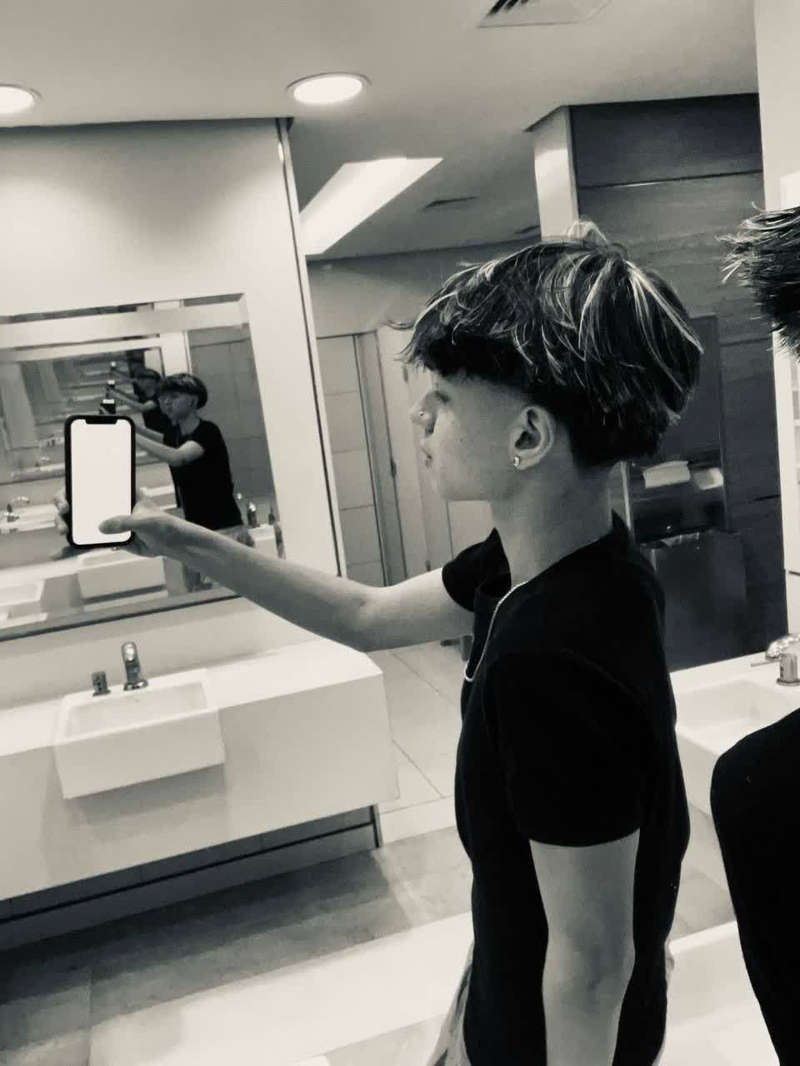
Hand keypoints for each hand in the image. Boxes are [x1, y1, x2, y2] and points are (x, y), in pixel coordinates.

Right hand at [52, 486, 179, 559]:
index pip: (91, 484)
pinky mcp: (108, 538)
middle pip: (79, 503)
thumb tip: (101, 527)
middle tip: (63, 514)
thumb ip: (126, 522)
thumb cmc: (163, 525)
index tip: (67, 498)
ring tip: (63, 532)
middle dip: (64, 507)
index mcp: (119, 492)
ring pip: (80, 523)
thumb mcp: (146, 520)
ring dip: (67, 526)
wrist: (172, 544)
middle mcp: (109, 504)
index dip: (74, 488)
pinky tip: (59, 554)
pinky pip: (88, 543)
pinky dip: (74, 548)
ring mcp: (107, 521)